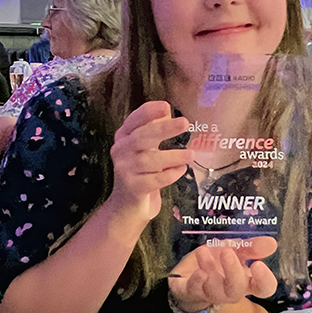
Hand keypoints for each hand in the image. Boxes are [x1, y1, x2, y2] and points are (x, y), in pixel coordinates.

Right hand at [105, 101, 192, 220]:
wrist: (128, 206)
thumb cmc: (142, 172)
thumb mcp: (147, 148)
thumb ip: (154, 130)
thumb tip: (167, 111)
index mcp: (124, 137)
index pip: (134, 120)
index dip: (149, 112)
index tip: (166, 106)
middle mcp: (120, 151)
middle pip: (141, 137)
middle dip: (164, 129)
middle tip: (185, 123)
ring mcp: (124, 170)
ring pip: (149, 160)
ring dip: (173, 156)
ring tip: (191, 154)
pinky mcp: (132, 188)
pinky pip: (154, 179)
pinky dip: (170, 174)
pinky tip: (181, 170)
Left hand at [168, 237, 277, 312]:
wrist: (190, 270)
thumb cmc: (218, 260)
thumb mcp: (236, 249)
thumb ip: (253, 247)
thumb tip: (272, 243)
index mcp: (246, 281)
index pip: (263, 288)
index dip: (264, 280)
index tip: (258, 264)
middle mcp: (230, 290)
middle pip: (236, 291)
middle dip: (232, 272)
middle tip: (227, 252)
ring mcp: (211, 293)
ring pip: (215, 291)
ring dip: (210, 269)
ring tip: (204, 251)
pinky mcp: (191, 292)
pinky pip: (195, 291)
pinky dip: (197, 280)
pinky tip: (198, 270)